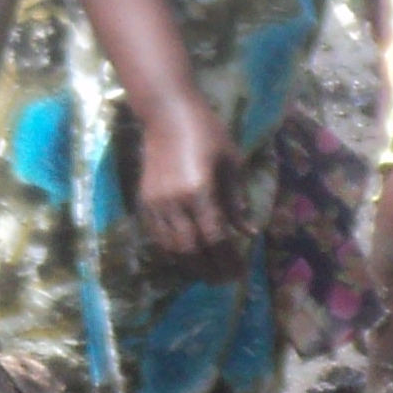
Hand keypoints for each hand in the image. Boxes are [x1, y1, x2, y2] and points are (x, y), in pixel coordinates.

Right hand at [130, 87, 242, 266]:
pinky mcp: (144, 201)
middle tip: (225, 280)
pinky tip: (185, 257)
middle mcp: (174, 202)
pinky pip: (156, 237)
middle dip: (210, 269)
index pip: (216, 238)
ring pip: (171, 248)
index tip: (239, 272)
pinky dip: (171, 252)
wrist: (166, 112)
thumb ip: (236, 200)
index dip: (228, 259)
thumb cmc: (206, 131)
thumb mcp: (230, 162)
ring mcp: (156, 203)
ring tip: (207, 273)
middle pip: (192, 249)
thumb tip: (249, 232)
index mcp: (199, 191)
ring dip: (190, 266)